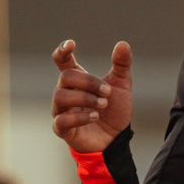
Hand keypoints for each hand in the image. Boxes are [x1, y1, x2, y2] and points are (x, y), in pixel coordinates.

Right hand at [51, 39, 133, 153]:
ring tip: (102, 105)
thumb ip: (122, 65)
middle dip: (88, 82)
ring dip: (85, 98)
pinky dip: (79, 117)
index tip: (71, 45)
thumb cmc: (115, 111)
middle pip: (65, 77)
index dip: (62, 51)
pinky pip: (61, 120)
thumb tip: (123, 44)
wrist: (117, 139)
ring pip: (60, 96)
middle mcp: (65, 93)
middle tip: (107, 93)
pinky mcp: (63, 129)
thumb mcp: (122, 86)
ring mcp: (62, 111)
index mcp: (77, 80)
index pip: (62, 61)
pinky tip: (95, 116)